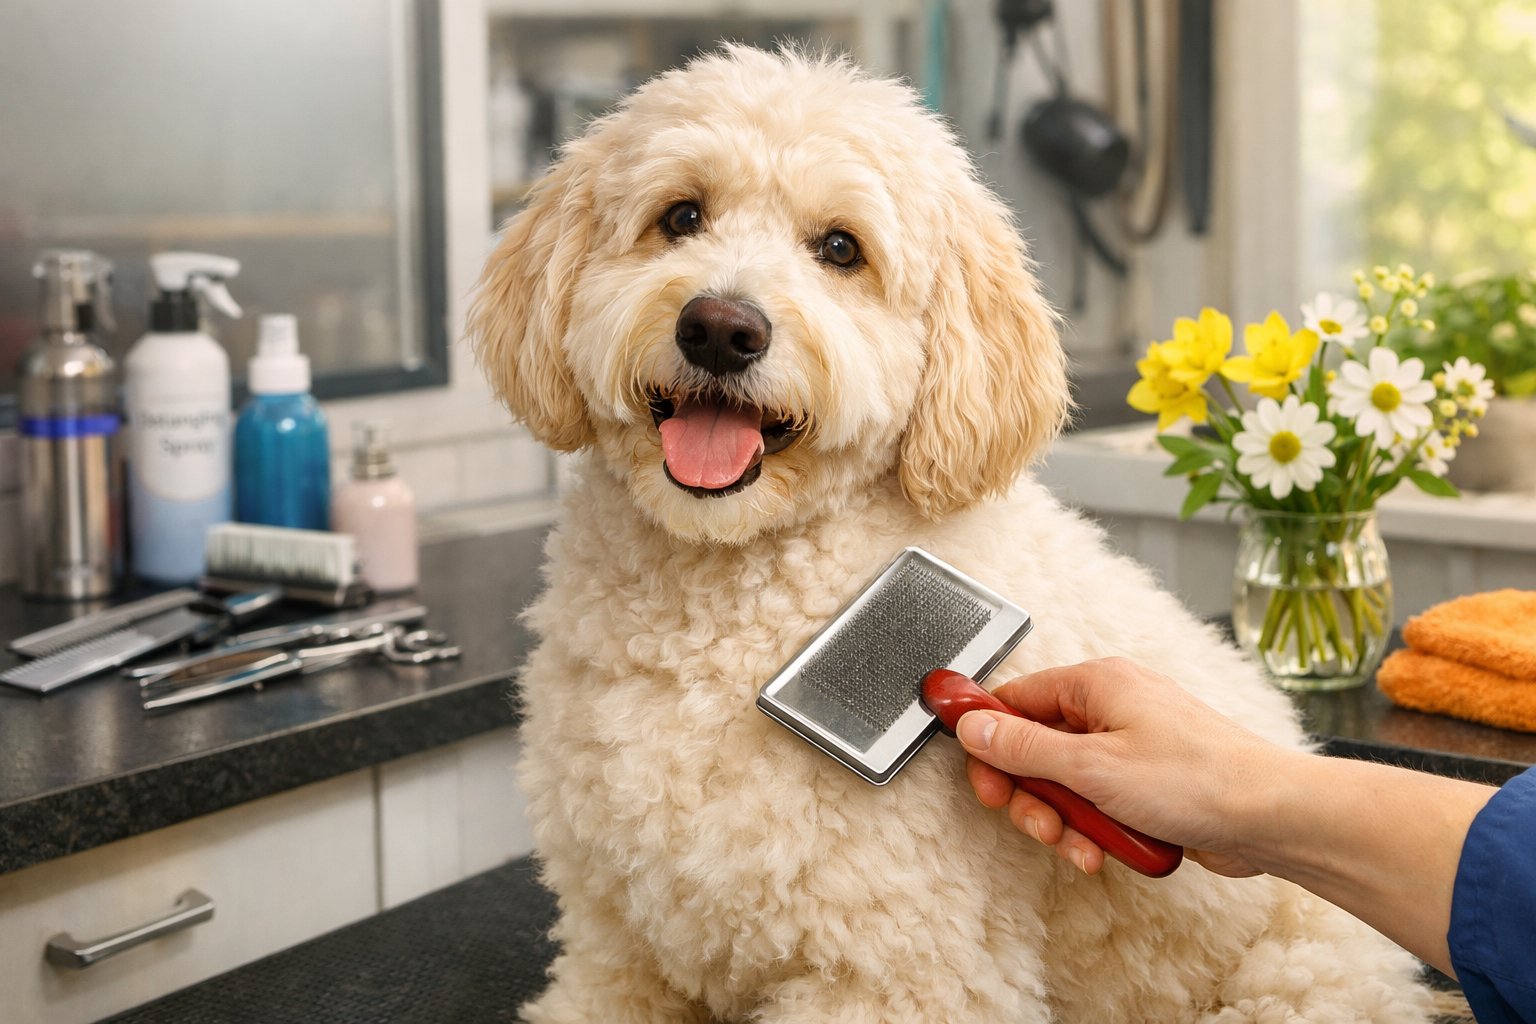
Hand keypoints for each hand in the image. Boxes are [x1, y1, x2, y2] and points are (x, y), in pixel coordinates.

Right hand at [956, 657, 1293, 876]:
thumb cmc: (1198, 779)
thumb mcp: (1092, 767)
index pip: (1015, 700)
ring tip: (1080, 844)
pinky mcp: (1145, 782)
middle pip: (1036, 748)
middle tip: (1037, 822)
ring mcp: (1129, 745)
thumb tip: (974, 726)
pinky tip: (1105, 850)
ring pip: (1066, 782)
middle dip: (1032, 794)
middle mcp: (1111, 708)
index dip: (989, 740)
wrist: (1272, 817)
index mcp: (1095, 685)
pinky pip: (1098, 801)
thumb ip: (1025, 747)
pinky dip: (1094, 828)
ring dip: (1063, 820)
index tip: (982, 777)